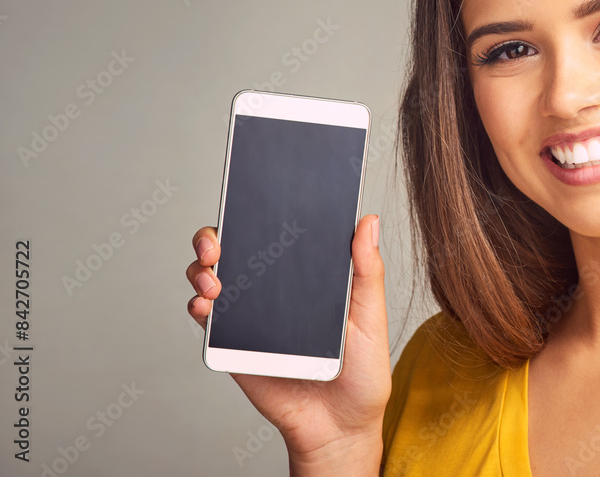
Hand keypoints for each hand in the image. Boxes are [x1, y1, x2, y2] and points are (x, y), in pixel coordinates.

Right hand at [186, 214, 389, 470]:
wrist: (340, 426)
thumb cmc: (361, 372)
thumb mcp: (371, 316)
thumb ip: (366, 271)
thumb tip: (369, 221)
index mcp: (307, 275)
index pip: (277, 232)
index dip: (259, 212)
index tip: (250, 201)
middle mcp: (275, 289)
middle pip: (236, 248)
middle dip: (214, 236)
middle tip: (215, 243)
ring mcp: (252, 315)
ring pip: (213, 277)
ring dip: (201, 268)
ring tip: (212, 276)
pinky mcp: (236, 344)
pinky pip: (209, 320)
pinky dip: (199, 307)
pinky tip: (207, 304)